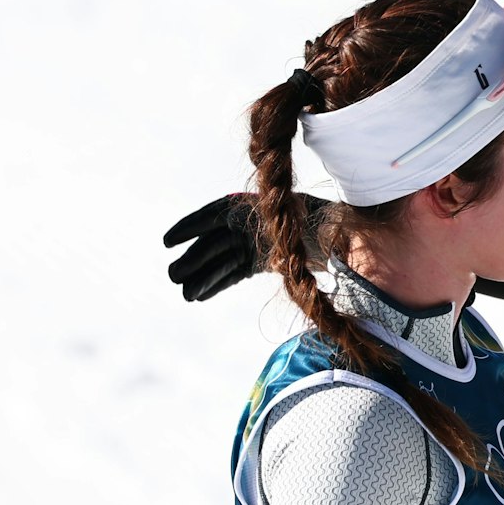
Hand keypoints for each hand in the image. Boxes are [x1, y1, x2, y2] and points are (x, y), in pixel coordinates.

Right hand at [162, 190, 325, 300]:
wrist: (336, 238)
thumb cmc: (322, 225)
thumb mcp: (306, 223)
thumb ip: (288, 232)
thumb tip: (287, 248)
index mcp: (252, 208)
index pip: (212, 216)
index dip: (189, 228)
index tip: (168, 241)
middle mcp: (245, 225)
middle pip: (213, 244)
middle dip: (193, 260)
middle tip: (173, 276)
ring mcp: (248, 243)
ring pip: (220, 261)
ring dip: (202, 278)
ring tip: (186, 295)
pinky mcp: (254, 261)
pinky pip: (232, 273)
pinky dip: (217, 284)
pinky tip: (200, 296)